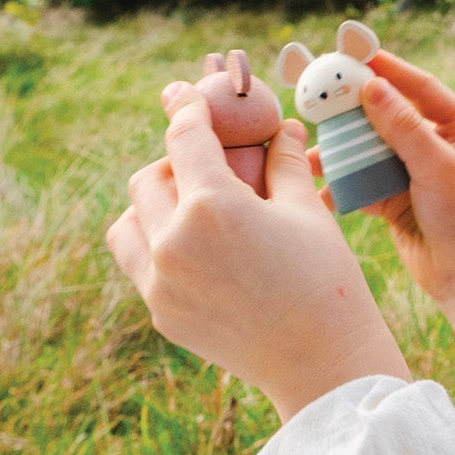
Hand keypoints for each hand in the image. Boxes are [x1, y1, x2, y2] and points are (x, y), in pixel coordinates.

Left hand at [106, 86, 408, 422]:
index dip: (186, 106)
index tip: (185, 92)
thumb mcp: (307, 210)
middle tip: (209, 166)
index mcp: (212, 206)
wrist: (323, 362)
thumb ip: (283, 162)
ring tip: (193, 211)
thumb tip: (280, 127)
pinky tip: (199, 250)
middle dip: (175, 163)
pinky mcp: (162, 312)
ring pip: (128, 222)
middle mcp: (172, 242)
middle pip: (148, 178)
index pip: (185, 136)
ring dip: (153, 206)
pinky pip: (140, 264)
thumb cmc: (326, 280)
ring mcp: (160, 282)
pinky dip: (158, 246)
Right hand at [318, 52, 454, 423]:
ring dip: (344, 151)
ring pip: (372, 152)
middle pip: (391, 118)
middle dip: (356, 112)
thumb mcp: (439, 169)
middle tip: (321, 98)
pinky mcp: (397, 204)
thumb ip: (405, 128)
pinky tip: (322, 188)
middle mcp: (440, 150)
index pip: (423, 90)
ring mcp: (417, 177)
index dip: (391, 71)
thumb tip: (373, 87)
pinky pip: (364, 184)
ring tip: (314, 151)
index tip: (357, 56)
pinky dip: (344, 185)